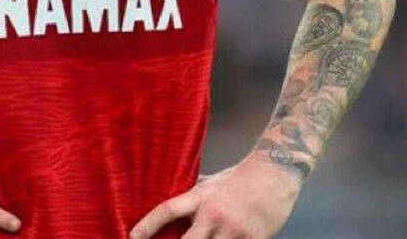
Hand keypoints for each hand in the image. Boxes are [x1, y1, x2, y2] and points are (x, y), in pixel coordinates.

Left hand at [130, 155, 302, 238]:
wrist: (274, 174)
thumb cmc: (239, 178)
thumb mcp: (211, 183)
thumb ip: (194, 197)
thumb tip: (174, 206)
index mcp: (201, 197)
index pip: (168, 210)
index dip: (148, 224)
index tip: (132, 236)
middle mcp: (214, 214)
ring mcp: (234, 230)